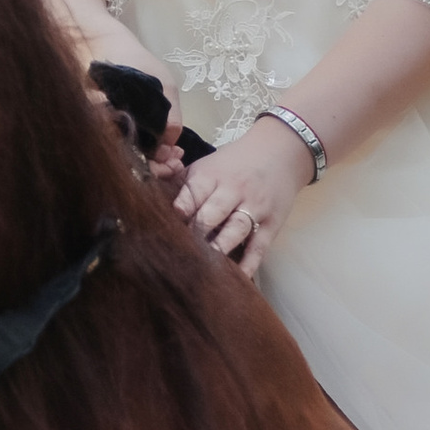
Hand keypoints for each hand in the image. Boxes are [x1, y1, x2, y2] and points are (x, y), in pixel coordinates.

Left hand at [176, 114, 315, 282]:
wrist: (281, 151)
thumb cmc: (234, 163)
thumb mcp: (207, 164)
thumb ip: (181, 183)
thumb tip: (148, 198)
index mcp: (211, 175)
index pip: (192, 196)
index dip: (179, 213)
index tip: (163, 230)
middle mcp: (233, 191)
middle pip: (212, 214)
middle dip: (195, 234)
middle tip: (178, 256)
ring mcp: (254, 208)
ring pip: (235, 230)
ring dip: (219, 249)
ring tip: (204, 269)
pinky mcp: (271, 225)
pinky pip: (259, 247)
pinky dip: (248, 264)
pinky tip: (237, 279)